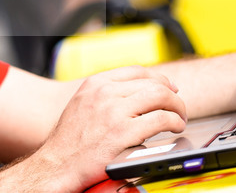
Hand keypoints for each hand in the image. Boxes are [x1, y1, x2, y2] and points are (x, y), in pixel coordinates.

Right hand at [31, 66, 186, 191]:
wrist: (57, 164)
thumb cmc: (69, 141)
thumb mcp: (82, 104)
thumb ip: (104, 95)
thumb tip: (135, 93)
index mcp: (95, 83)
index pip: (136, 70)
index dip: (158, 78)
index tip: (169, 87)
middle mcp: (105, 92)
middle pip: (152, 82)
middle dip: (172, 94)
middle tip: (178, 107)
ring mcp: (114, 112)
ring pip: (160, 96)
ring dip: (177, 107)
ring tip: (179, 118)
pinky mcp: (124, 132)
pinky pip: (161, 119)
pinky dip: (175, 122)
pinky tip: (175, 128)